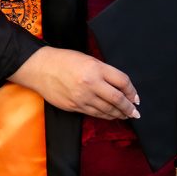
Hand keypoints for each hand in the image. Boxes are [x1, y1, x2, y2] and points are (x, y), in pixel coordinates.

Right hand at [8, 46, 139, 119]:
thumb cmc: (64, 60)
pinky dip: (105, 116)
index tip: (136, 97)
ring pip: (107, 110)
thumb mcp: (88, 60)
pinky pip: (94, 114)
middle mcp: (91, 84)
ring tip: (125, 115)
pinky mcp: (74, 106)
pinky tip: (110, 116)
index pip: (122, 82)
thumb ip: (104, 72)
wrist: (40, 68)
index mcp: (96, 68)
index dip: (132, 91)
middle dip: (129, 108)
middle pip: (117, 99)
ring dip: (119, 114)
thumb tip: (120, 87)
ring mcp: (82, 97)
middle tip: (135, 112)